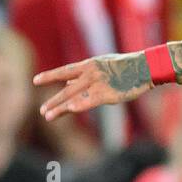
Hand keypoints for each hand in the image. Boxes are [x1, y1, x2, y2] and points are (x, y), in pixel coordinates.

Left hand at [35, 52, 151, 121]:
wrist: (145, 67)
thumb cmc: (125, 67)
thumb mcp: (102, 66)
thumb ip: (84, 76)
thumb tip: (67, 86)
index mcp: (88, 65)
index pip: (64, 71)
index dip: (49, 76)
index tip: (35, 80)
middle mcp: (90, 73)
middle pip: (67, 89)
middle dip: (53, 101)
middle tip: (42, 111)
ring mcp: (99, 83)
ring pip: (74, 97)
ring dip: (60, 108)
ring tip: (48, 116)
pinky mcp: (109, 94)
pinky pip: (90, 101)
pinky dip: (79, 105)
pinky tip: (70, 110)